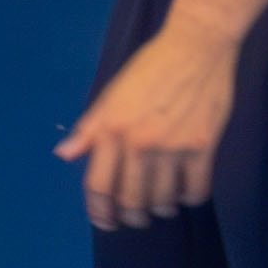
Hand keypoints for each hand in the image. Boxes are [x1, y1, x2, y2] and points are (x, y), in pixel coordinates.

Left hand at [61, 16, 237, 230]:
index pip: (98, 186)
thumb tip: (64, 155)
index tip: (105, 221)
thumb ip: (89, 128)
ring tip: (160, 205)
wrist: (197, 45)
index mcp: (111, 130)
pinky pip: (195, 190)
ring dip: (159, 209)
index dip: (99, 212)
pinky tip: (185, 192)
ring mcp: (172, 147)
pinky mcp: (202, 147)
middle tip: (135, 217)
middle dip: (130, 217)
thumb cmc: (151, 67)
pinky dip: (189, 198)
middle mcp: (139, 143)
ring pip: (162, 201)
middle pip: (130, 201)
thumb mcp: (111, 94)